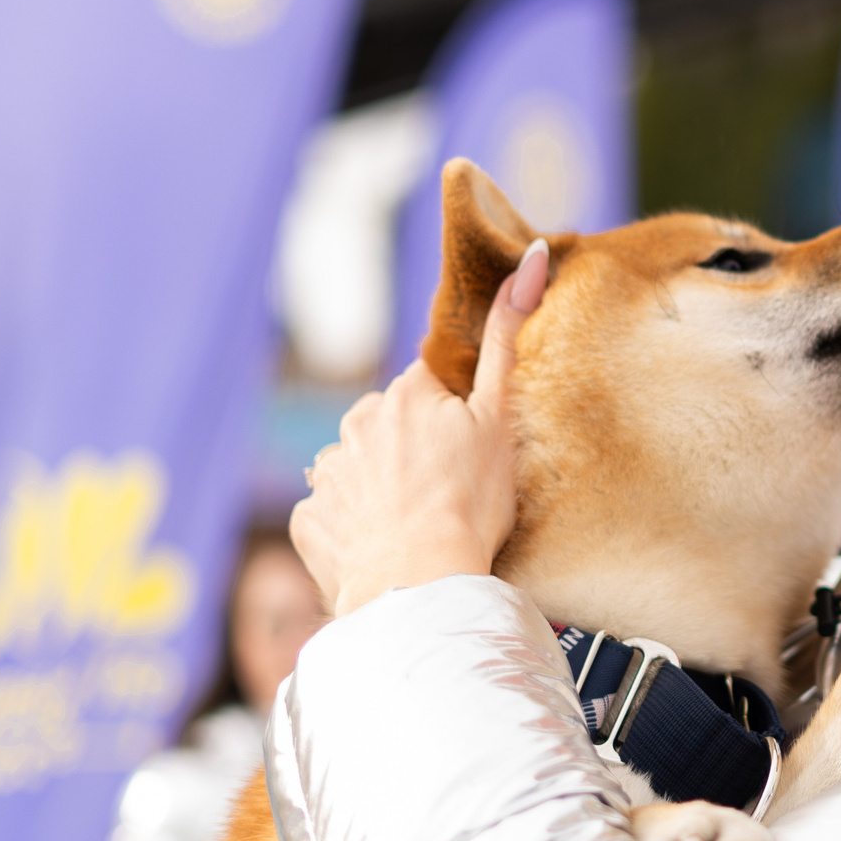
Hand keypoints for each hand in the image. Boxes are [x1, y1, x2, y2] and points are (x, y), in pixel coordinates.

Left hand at [291, 241, 548, 615]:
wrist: (420, 584)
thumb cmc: (468, 503)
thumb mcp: (500, 417)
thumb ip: (508, 338)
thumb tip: (531, 256)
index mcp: (401, 397)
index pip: (427, 392)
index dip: (451, 423)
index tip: (467, 456)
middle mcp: (353, 425)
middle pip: (388, 430)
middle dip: (411, 454)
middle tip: (448, 495)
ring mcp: (326, 475)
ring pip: (358, 473)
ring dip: (379, 493)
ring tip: (416, 527)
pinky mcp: (309, 521)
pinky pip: (333, 518)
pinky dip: (354, 532)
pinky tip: (383, 548)